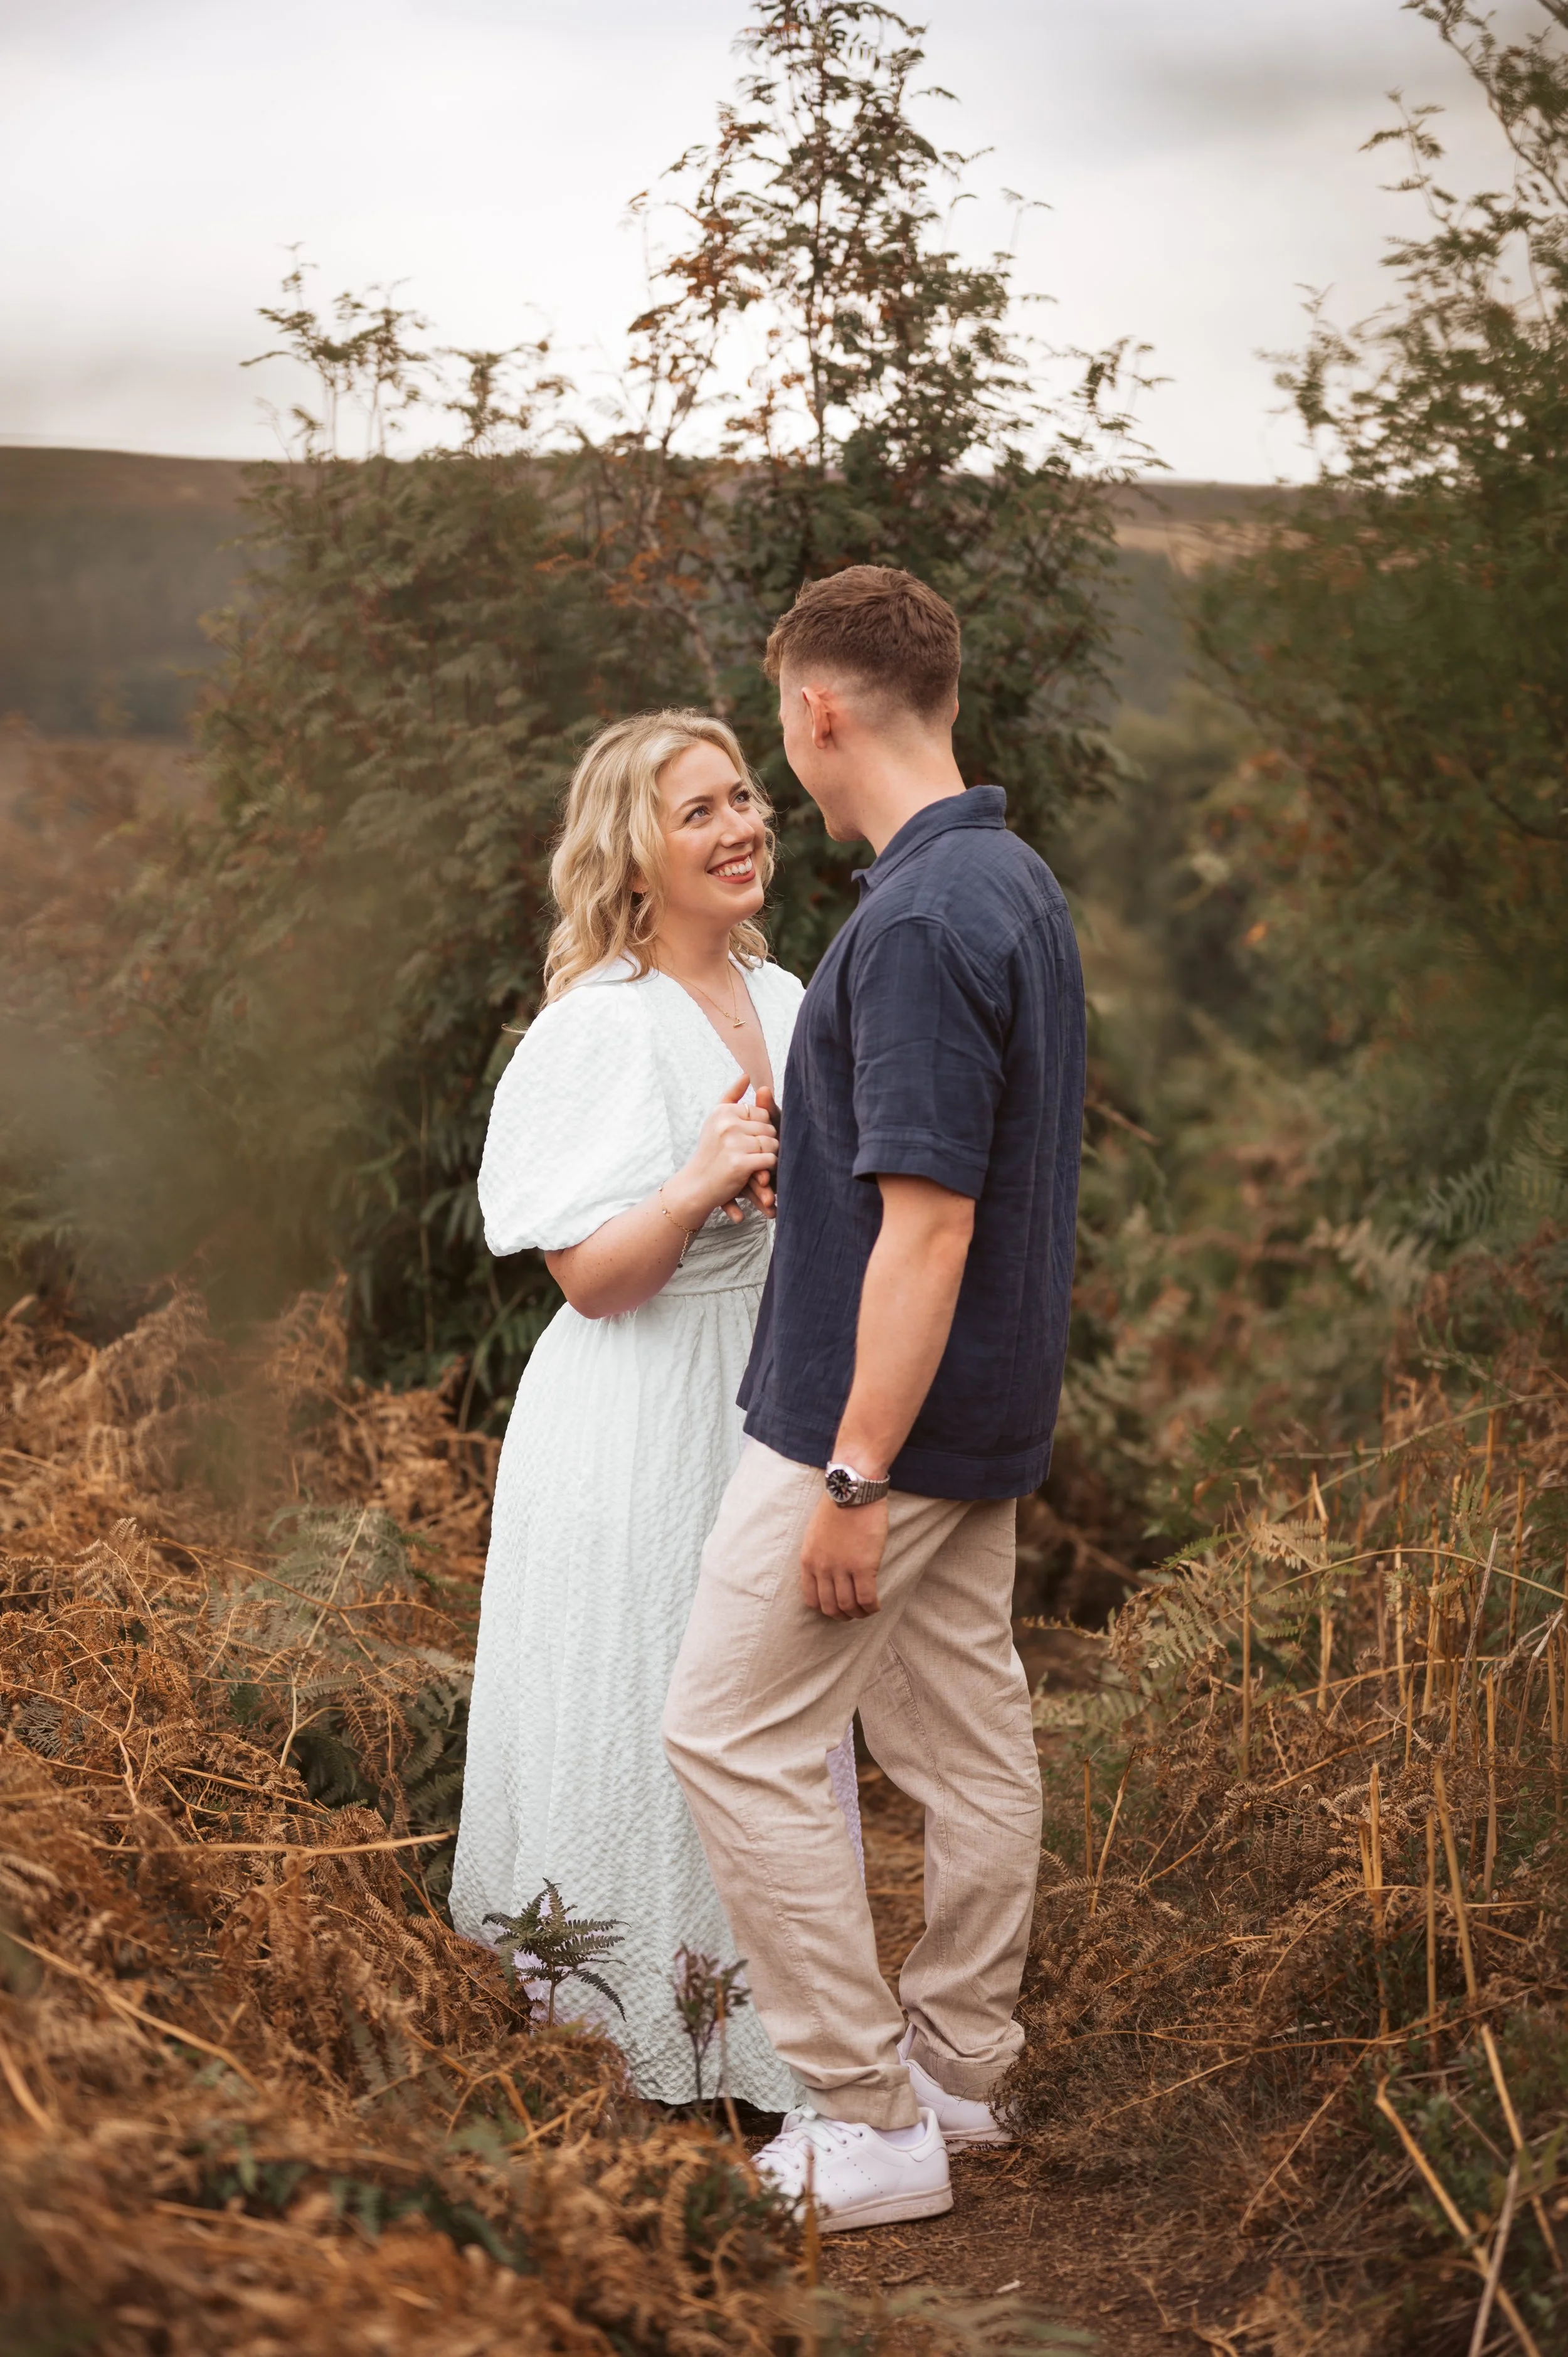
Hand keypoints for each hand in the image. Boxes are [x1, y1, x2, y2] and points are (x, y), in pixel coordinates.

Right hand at [667, 1076, 777, 1230]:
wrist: (696, 1185)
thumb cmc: (710, 1152)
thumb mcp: (715, 1120)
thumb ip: (731, 1096)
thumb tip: (747, 1074)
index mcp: (723, 1111)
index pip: (761, 1112)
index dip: (762, 1128)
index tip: (750, 1140)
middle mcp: (727, 1124)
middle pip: (769, 1128)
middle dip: (767, 1142)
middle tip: (754, 1154)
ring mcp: (733, 1143)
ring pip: (772, 1144)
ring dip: (770, 1156)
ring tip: (756, 1163)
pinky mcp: (740, 1163)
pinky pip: (770, 1160)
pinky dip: (768, 1169)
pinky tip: (757, 1173)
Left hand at [799, 1492, 887, 1618]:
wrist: (853, 1491)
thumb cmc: (837, 1507)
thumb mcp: (815, 1534)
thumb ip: (819, 1555)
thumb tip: (829, 1573)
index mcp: (808, 1561)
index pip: (811, 1599)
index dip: (825, 1608)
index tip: (836, 1607)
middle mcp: (822, 1568)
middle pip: (830, 1607)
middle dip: (842, 1616)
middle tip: (852, 1614)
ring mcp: (842, 1569)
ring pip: (848, 1606)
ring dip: (859, 1614)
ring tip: (866, 1610)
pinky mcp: (863, 1566)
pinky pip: (866, 1598)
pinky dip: (871, 1607)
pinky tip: (876, 1605)